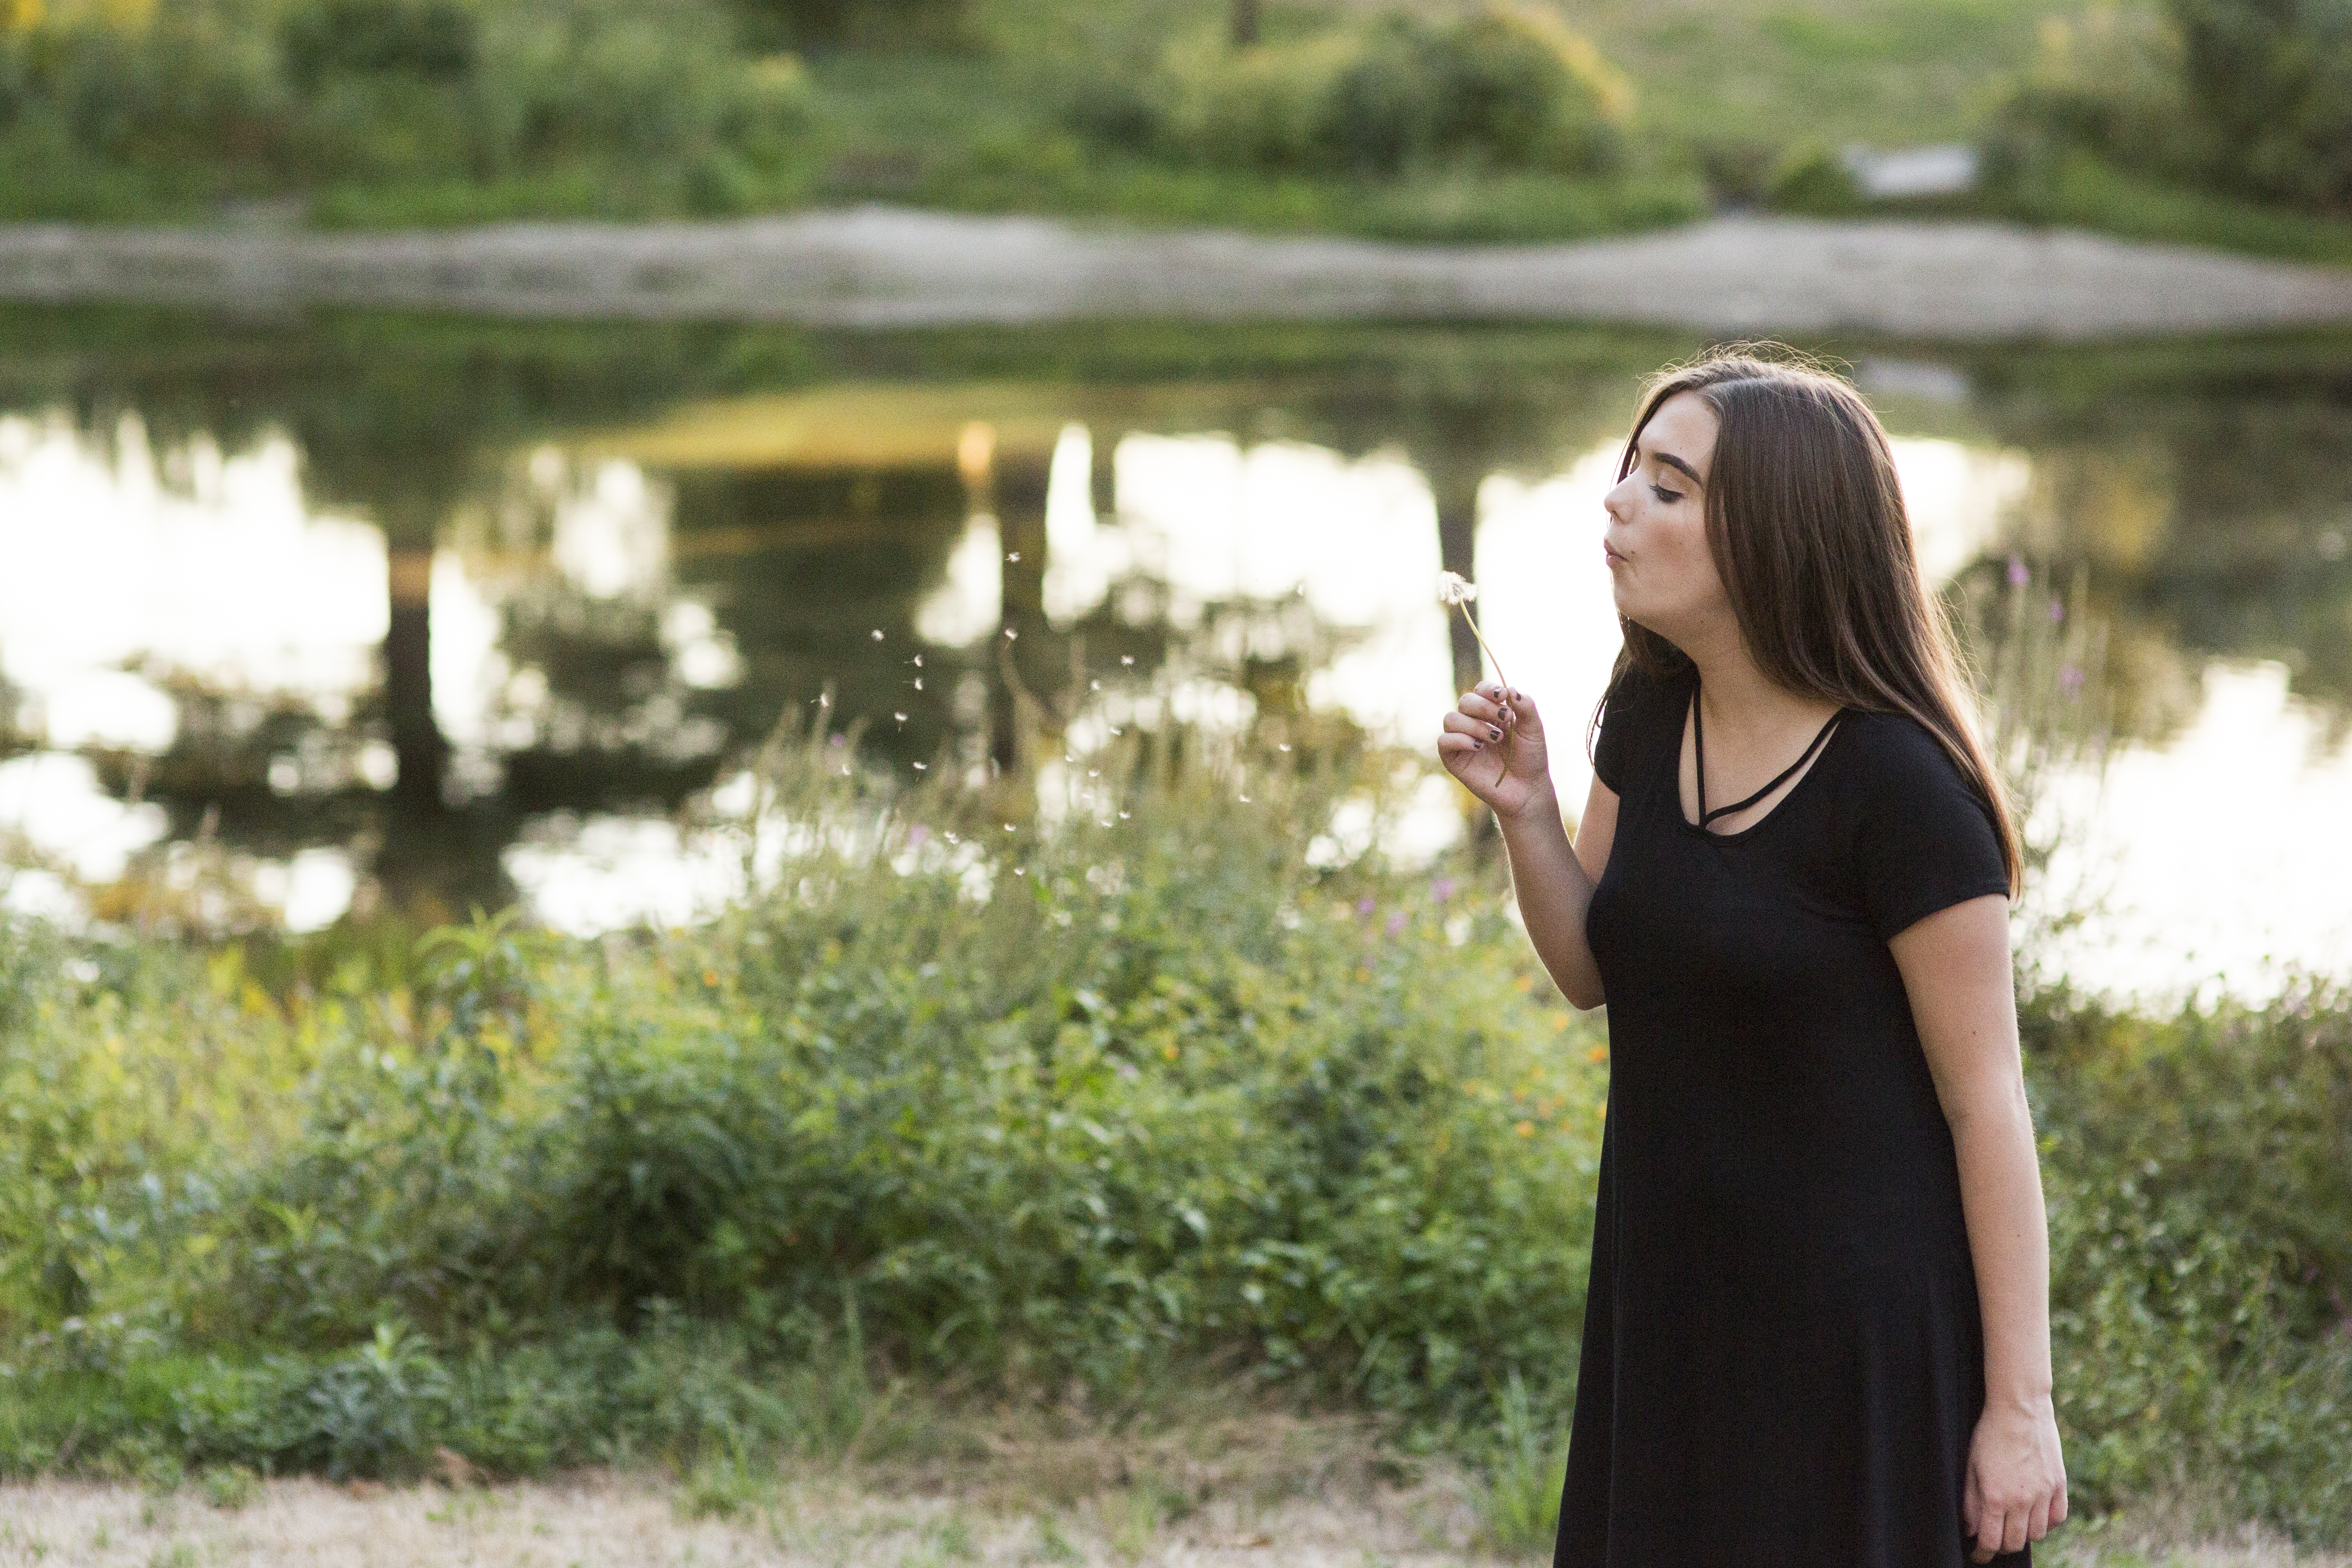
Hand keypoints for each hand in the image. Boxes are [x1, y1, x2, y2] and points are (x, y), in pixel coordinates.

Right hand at [1436, 682, 1552, 822]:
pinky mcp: (1453, 760)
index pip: (1480, 690)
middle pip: (1465, 701)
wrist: (1527, 790)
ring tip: (1496, 737)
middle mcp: (1473, 724)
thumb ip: (1526, 706)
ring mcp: (1462, 741)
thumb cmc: (1530, 759)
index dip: (1488, 689)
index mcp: (1491, 713)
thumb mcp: (1533, 729)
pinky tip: (1478, 747)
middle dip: (1483, 706)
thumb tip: (1510, 688)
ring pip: (1451, 718)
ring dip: (1474, 724)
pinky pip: (1444, 741)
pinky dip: (1459, 740)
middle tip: (1504, 717)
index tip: (1503, 696)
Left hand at [1963, 1395, 2066, 1561]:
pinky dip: (2046, 1523)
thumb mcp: (1971, 1467)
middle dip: (2001, 1546)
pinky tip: (2035, 1515)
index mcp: (1995, 1497)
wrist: (2019, 1410)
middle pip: (2014, 1542)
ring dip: (2023, 1534)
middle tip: (1994, 1540)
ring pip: (2036, 1534)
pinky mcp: (2059, 1485)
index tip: (1979, 1555)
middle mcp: (2021, 1500)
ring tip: (2013, 1524)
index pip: (1990, 1541)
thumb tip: (1971, 1530)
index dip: (1982, 1553)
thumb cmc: (1989, 1435)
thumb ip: (1971, 1502)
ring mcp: (2043, 1494)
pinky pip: (2056, 1518)